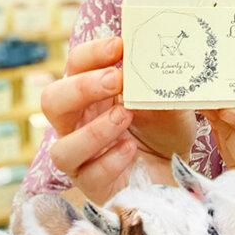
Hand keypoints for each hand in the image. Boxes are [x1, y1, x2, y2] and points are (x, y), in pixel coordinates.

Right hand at [41, 37, 195, 203]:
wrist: (182, 175)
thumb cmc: (166, 131)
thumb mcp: (168, 103)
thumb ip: (157, 87)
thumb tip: (151, 65)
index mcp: (90, 93)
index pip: (76, 65)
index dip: (92, 53)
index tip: (120, 46)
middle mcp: (77, 123)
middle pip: (52, 101)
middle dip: (80, 88)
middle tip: (114, 80)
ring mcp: (81, 158)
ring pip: (61, 148)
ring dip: (93, 131)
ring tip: (125, 117)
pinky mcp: (93, 188)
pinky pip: (88, 177)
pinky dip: (109, 162)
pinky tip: (131, 151)